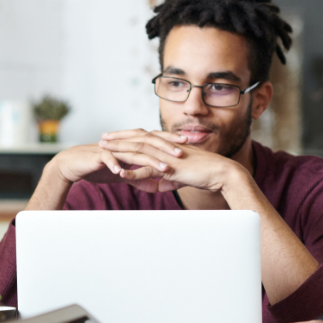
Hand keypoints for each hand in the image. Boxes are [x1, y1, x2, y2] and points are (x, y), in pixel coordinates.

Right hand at [47, 132, 185, 193]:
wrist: (75, 164)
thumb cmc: (98, 168)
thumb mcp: (123, 176)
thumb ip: (139, 179)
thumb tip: (156, 186)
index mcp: (131, 145)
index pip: (155, 140)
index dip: (171, 141)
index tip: (188, 144)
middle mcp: (124, 144)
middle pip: (148, 143)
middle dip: (166, 147)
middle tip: (182, 152)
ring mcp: (112, 149)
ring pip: (133, 152)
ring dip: (149, 160)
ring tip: (163, 168)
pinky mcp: (99, 156)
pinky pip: (109, 160)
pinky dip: (116, 166)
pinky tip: (123, 173)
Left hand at [97, 129, 241, 192]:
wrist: (220, 173)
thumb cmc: (203, 173)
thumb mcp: (179, 177)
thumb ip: (166, 180)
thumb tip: (156, 186)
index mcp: (166, 146)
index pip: (143, 137)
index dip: (127, 136)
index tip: (113, 137)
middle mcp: (165, 147)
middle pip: (137, 139)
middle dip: (118, 138)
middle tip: (102, 138)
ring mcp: (167, 156)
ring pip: (139, 150)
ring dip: (120, 150)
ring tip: (104, 150)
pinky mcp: (171, 168)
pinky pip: (149, 171)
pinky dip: (134, 173)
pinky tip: (121, 174)